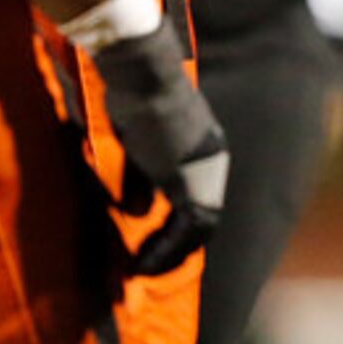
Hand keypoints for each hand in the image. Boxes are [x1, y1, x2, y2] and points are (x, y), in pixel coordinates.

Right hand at [91, 17, 227, 275]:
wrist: (140, 72)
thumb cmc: (130, 93)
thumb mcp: (134, 140)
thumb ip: (139, 176)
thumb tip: (135, 211)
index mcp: (202, 145)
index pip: (197, 195)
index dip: (177, 224)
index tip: (151, 244)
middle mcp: (213, 159)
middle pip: (203, 213)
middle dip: (177, 245)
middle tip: (148, 267)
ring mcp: (208, 169)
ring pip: (200, 225)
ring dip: (171, 252)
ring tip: (143, 271)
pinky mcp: (194, 178)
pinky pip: (190, 227)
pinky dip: (168, 249)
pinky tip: (143, 264)